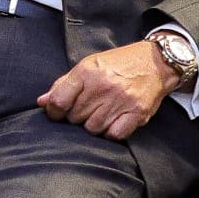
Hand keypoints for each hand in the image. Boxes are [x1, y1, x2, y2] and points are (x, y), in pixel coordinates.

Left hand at [39, 39, 176, 138]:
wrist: (155, 62)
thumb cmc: (118, 64)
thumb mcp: (88, 66)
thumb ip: (64, 84)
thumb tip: (42, 101)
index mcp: (87, 72)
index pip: (59, 101)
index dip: (54, 112)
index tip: (58, 113)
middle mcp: (102, 86)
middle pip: (75, 118)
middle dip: (77, 117)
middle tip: (87, 109)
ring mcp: (120, 100)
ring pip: (93, 129)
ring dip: (94, 126)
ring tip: (101, 114)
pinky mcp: (136, 113)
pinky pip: (114, 135)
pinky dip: (111, 132)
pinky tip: (113, 122)